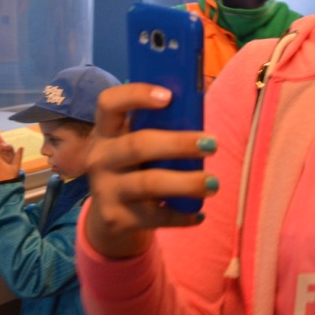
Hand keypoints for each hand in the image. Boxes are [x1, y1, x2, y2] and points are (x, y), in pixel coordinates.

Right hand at [83, 83, 217, 259]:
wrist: (109, 217)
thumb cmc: (133, 168)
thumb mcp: (132, 144)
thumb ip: (155, 128)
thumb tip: (199, 107)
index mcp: (106, 131)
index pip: (109, 103)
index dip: (136, 95)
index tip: (169, 96)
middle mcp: (100, 158)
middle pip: (138, 145)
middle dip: (178, 144)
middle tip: (212, 144)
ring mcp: (105, 190)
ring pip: (149, 184)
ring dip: (186, 183)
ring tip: (213, 184)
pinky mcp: (115, 219)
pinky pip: (154, 217)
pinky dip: (181, 216)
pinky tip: (199, 214)